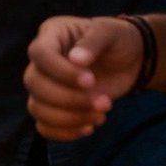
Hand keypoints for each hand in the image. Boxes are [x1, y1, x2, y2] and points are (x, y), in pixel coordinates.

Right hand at [24, 15, 141, 139]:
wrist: (130, 61)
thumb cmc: (117, 40)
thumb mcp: (110, 33)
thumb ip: (94, 41)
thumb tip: (76, 59)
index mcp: (52, 34)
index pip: (40, 53)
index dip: (61, 71)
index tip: (91, 81)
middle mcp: (43, 60)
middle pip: (35, 83)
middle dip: (69, 99)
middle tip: (104, 102)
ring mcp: (46, 85)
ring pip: (37, 107)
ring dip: (69, 118)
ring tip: (101, 116)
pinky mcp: (53, 108)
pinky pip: (44, 126)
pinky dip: (64, 132)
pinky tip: (89, 127)